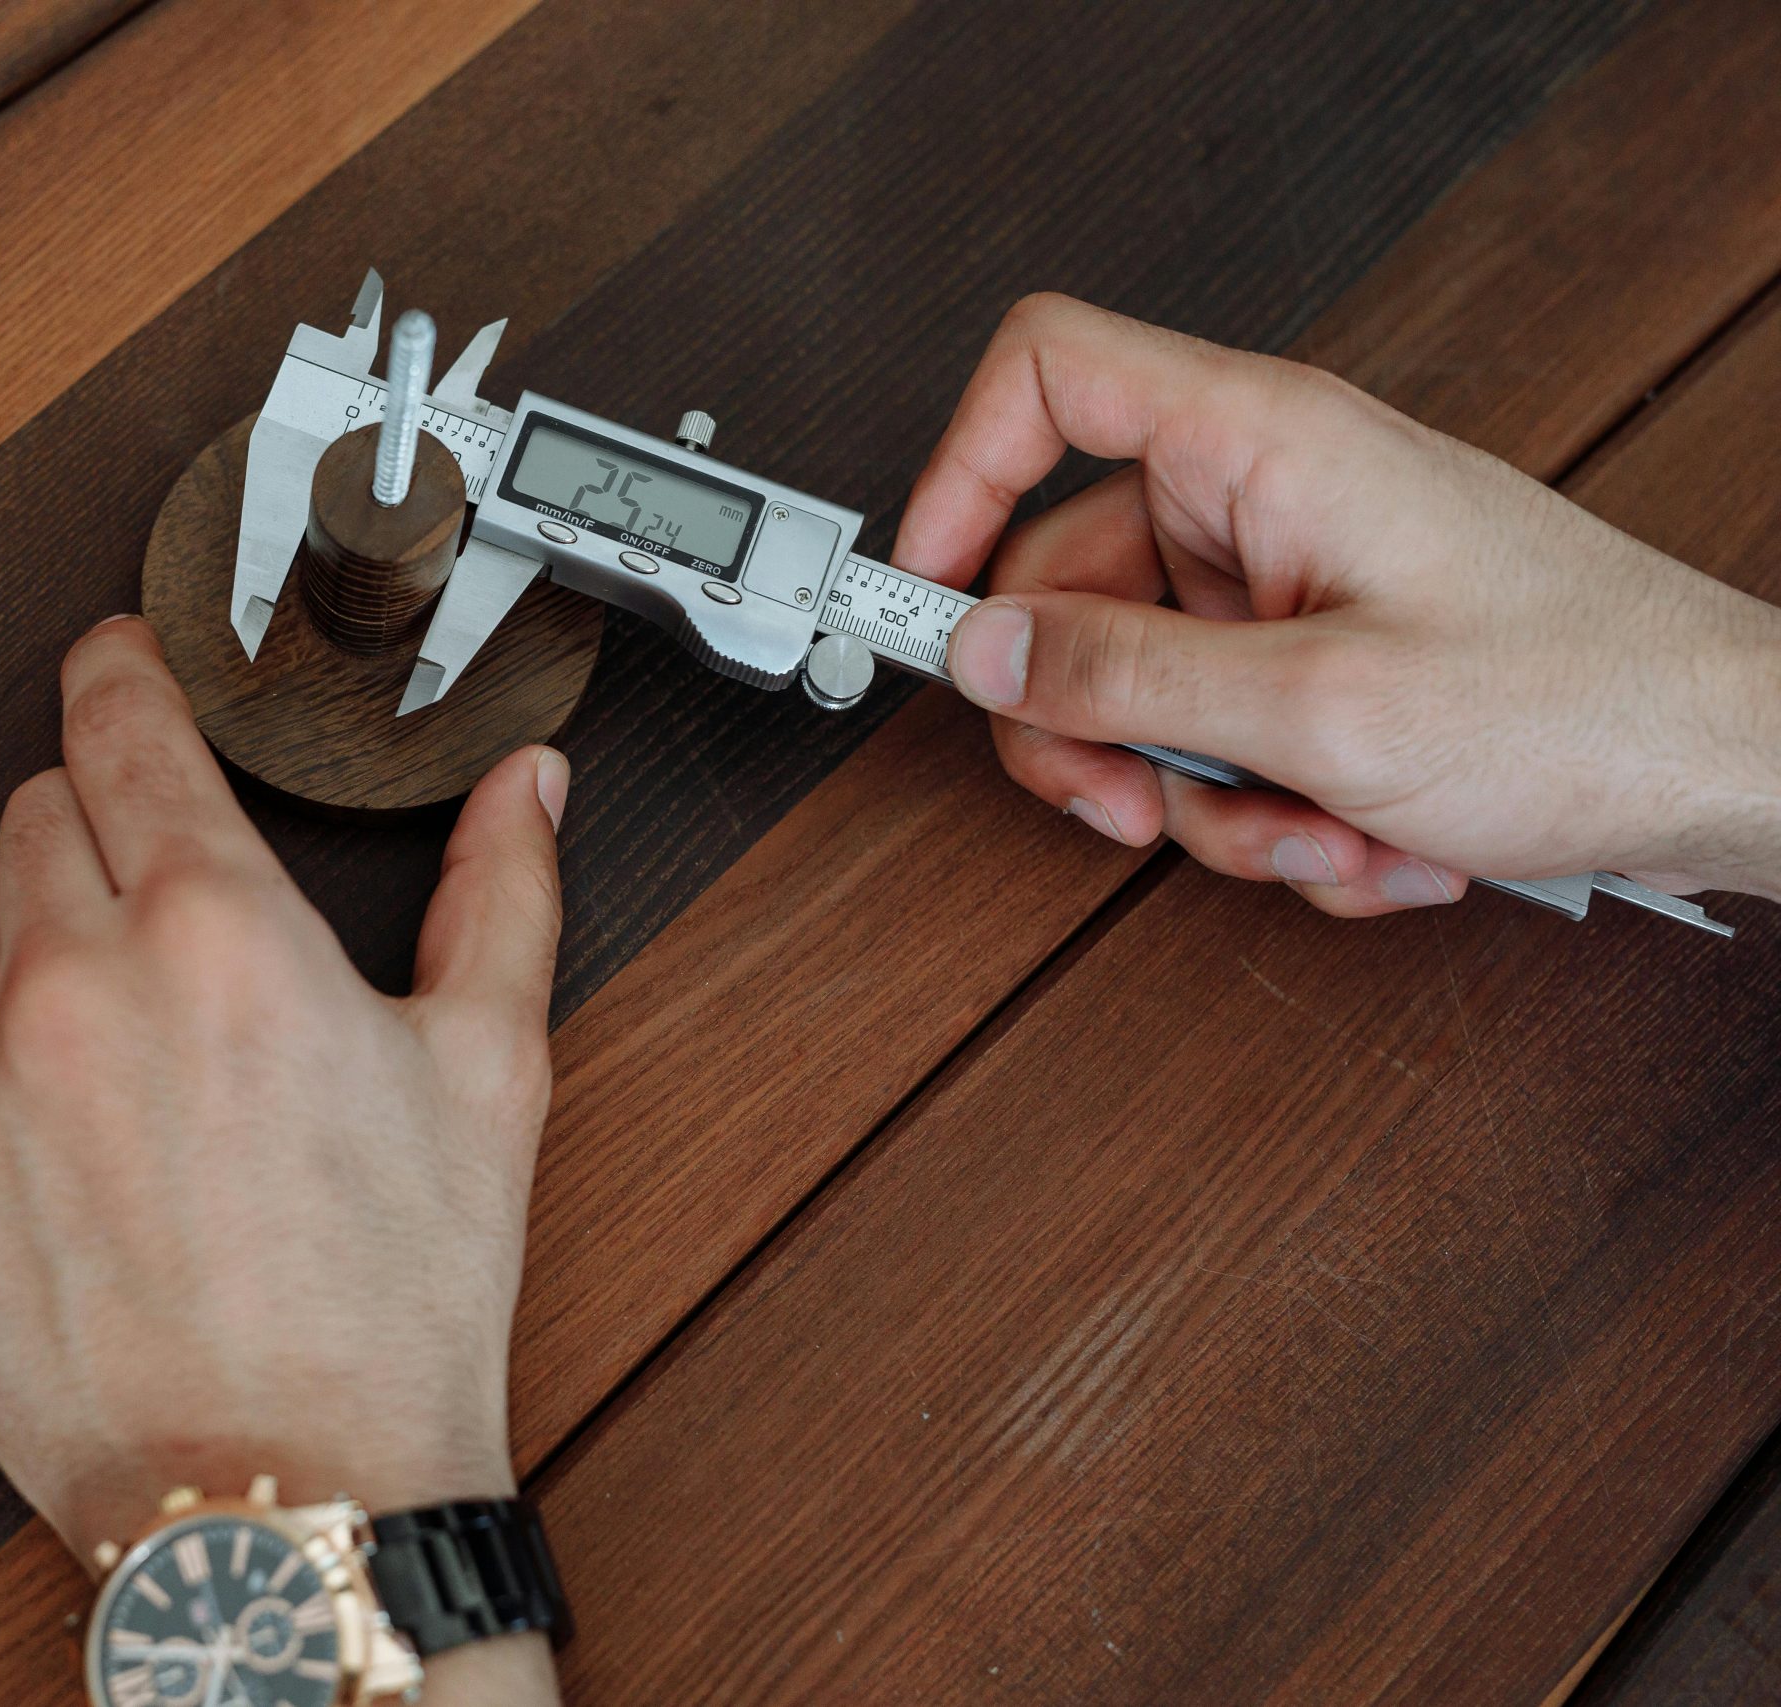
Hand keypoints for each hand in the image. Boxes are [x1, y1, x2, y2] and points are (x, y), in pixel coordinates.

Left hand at [0, 619, 568, 1694]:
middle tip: (161, 905)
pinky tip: (52, 1130)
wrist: (288, 1497)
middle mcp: (69, 983)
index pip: (119, 719)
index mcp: (216, 929)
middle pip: (33, 807)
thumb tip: (524, 788)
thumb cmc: (393, 1305)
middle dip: (98, 827)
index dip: (119, 668)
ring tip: (100, 1017)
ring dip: (14, 925)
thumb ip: (501, 897)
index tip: (117, 660)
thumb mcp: (488, 1078)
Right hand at [894, 294, 1780, 912]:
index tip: (922, 594)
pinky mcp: (1325, 658)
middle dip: (1101, 729)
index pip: (1050, 376)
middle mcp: (1268, 498)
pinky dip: (1277, 812)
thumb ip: (1126, 676)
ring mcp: (1296, 583)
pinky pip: (1227, 739)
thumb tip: (985, 651)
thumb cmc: (1585, 697)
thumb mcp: (1318, 707)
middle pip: (1073, 587)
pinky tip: (1367, 840)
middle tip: (1127, 806)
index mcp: (1259, 444)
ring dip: (1212, 801)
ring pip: (1149, 693)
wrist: (1729, 764)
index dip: (958, 471)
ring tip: (1314, 838)